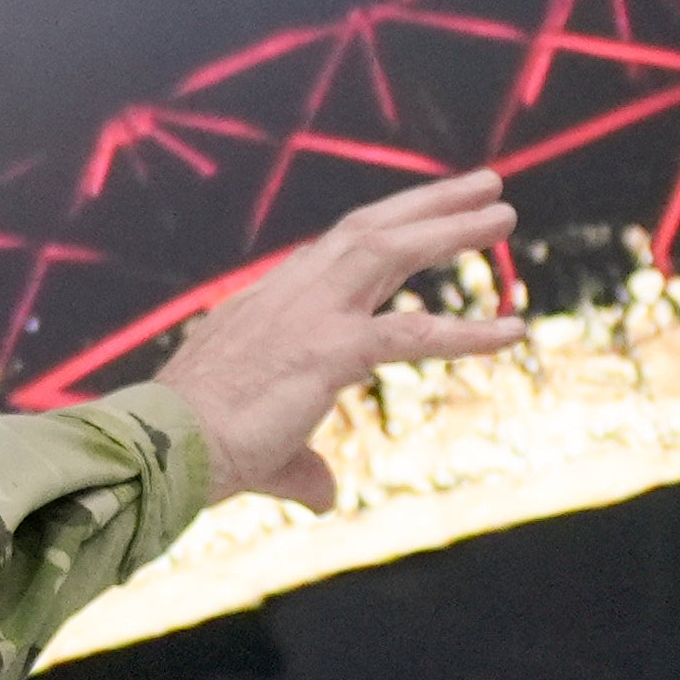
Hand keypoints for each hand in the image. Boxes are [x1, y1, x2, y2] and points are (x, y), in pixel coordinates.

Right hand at [160, 168, 528, 509]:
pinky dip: (468, 330)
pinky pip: (413, 331)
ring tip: (504, 214)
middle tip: (484, 185)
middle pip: (369, 229)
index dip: (385, 233)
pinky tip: (515, 330)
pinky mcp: (329, 351)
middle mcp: (290, 294)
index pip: (335, 255)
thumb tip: (326, 494)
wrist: (164, 450)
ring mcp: (311, 315)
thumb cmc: (197, 449)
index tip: (420, 218)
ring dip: (451, 228)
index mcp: (268, 304)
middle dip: (428, 202)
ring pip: (391, 250)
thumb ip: (302, 463)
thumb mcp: (260, 448)